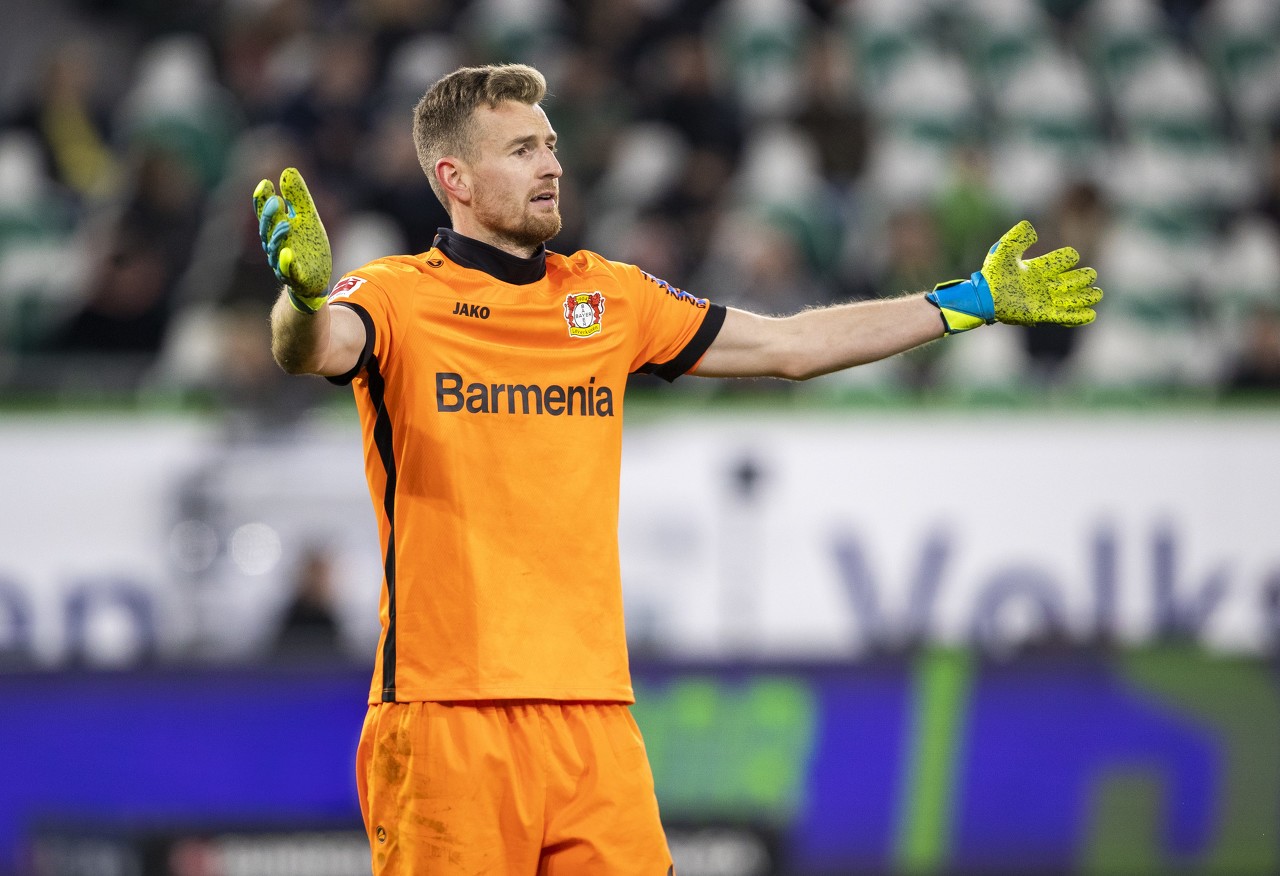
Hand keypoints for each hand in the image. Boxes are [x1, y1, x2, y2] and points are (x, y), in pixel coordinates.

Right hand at [253, 167, 331, 312]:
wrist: (316, 278)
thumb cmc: (308, 246)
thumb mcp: (307, 218)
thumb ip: (298, 197)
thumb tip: (288, 170)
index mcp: (278, 228)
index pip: (265, 212)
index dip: (262, 199)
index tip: (265, 184)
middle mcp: (275, 244)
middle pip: (267, 229)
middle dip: (269, 216)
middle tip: (276, 201)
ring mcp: (283, 261)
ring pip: (275, 249)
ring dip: (278, 236)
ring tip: (287, 225)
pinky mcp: (295, 277)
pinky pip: (287, 270)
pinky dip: (285, 263)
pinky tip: (287, 253)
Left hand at [926, 220, 1102, 333]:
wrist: (983, 298)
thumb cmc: (992, 275)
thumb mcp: (1004, 251)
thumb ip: (1018, 237)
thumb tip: (1033, 229)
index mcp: (1035, 269)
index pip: (1059, 261)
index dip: (1067, 258)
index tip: (1071, 256)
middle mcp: (1041, 285)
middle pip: (1069, 281)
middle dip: (1082, 278)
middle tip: (1091, 275)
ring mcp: (1043, 300)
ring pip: (1070, 298)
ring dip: (1085, 297)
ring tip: (1098, 294)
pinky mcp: (1042, 314)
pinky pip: (1063, 316)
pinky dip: (1077, 316)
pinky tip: (1090, 315)